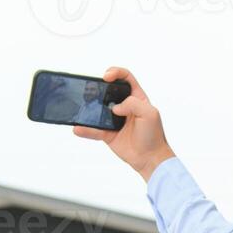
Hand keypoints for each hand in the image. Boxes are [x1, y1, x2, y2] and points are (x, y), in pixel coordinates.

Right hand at [72, 66, 175, 180]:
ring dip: (89, 105)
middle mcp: (124, 106)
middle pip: (108, 91)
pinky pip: (94, 130)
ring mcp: (115, 120)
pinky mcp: (108, 133)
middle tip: (90, 89)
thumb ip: (133, 104)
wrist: (151, 159)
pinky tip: (78, 128)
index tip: (107, 77)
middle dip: (98, 87)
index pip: (125, 78)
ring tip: (82, 104)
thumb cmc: (154, 136)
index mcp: (136, 97)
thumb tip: (115, 108)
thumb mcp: (150, 114)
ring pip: (98, 109)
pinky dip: (85, 129)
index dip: (116, 73)